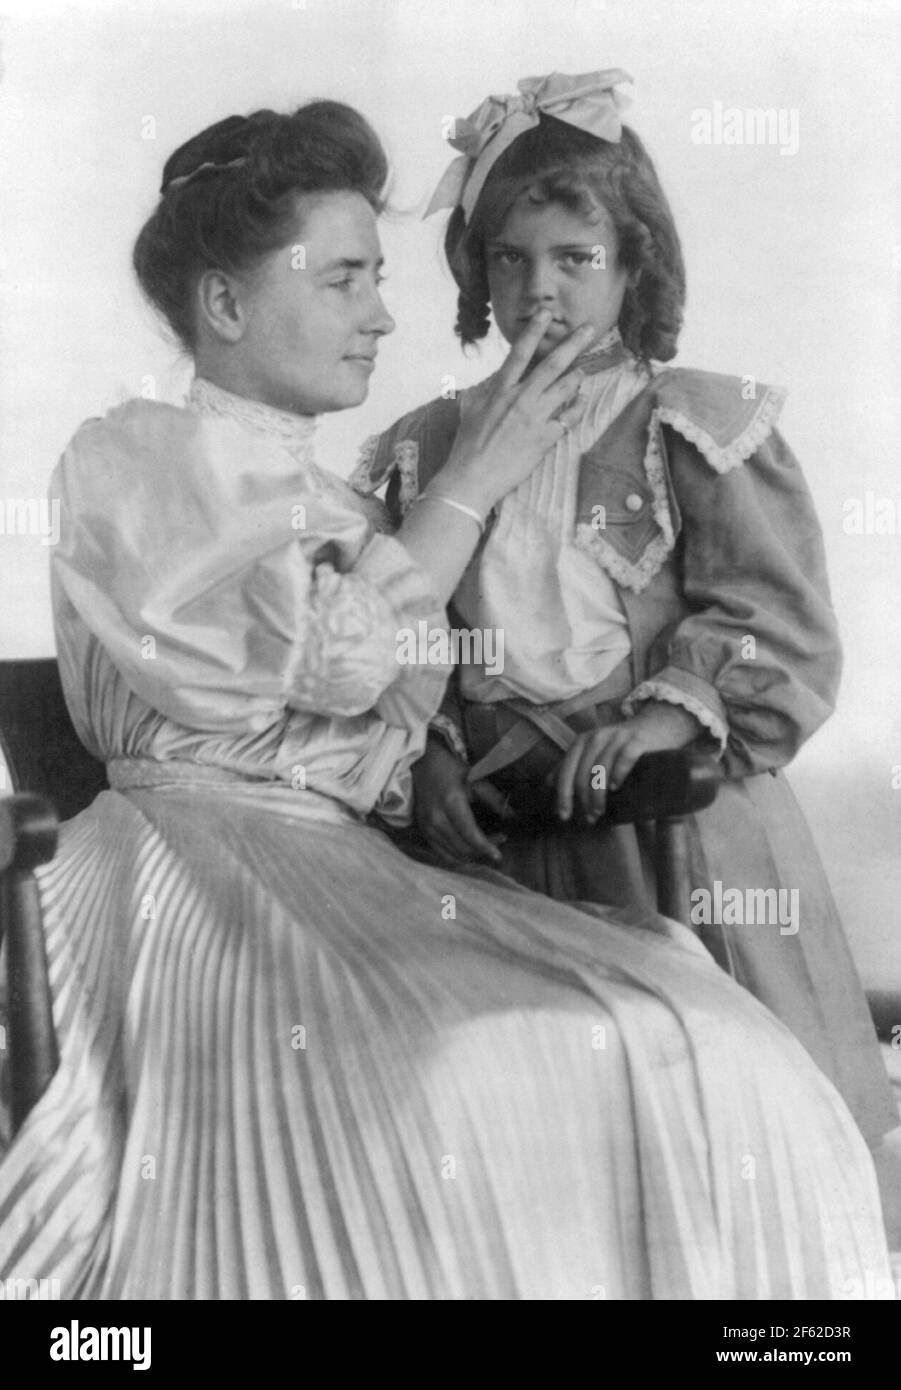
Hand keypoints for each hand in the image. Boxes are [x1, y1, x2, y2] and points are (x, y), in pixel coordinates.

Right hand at [412, 737, 512, 865]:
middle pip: (462, 847)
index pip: (470, 834)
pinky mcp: (423, 830)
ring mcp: (427, 826)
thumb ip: (494, 799)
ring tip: (486, 845)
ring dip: (471, 855)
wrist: (423, 764)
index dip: (485, 847)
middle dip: (482, 850)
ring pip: (452, 854)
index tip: (498, 855)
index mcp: (451, 803)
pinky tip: (470, 851)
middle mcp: (436, 818)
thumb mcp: (475, 781)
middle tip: (499, 839)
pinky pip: (440, 853)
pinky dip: (456, 856)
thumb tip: (511, 816)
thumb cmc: (451, 770)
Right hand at [433, 309, 593, 514]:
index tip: (547, 313)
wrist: (472, 478)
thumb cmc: (467, 445)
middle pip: (552, 365)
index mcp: (500, 390)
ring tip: (584, 369)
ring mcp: (534, 418)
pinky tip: (583, 401)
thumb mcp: (469, 410)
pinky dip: (578, 407)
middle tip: (589, 328)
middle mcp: (519, 399)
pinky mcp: (544, 438)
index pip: (520, 353)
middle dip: (572, 343)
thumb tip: (490, 381)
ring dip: (578, 375)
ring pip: (565, 388)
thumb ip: (483, 391)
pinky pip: (569, 418)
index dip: (535, 331)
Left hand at [556, 701, 702, 824]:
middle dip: (584, 799)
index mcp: (581, 741)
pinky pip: (624, 758)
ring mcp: (617, 738)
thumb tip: (549, 782)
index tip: (564, 816)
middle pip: (583, 773)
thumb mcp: (592, 751)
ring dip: (598, 794)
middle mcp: (596, 737)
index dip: (563, 795)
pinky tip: (615, 788)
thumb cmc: (619, 744)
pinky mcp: (636, 741)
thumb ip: (571, 764)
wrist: (654, 725)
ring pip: (601, 769)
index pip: (566, 771)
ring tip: (600, 811)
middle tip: (590, 818)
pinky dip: (618, 774)